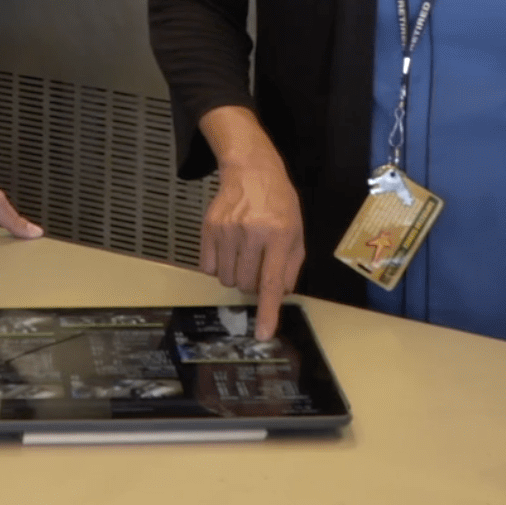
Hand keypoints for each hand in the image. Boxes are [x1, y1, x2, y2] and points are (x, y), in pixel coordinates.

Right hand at [201, 147, 304, 341]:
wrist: (251, 170)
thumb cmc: (278, 202)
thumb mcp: (296, 231)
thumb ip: (290, 266)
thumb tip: (279, 294)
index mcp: (278, 235)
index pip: (271, 282)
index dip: (267, 311)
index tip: (262, 333)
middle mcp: (251, 233)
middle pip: (246, 284)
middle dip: (252, 283)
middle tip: (257, 263)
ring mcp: (227, 229)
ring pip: (227, 279)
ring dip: (235, 275)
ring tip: (243, 252)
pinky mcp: (209, 227)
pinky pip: (208, 267)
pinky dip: (218, 266)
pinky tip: (228, 248)